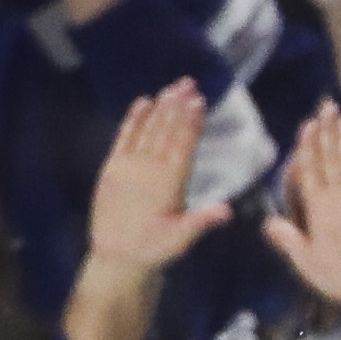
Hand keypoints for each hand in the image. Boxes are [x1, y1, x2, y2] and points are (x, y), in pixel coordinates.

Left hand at [86, 82, 231, 273]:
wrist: (115, 256)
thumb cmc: (153, 247)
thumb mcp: (181, 239)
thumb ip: (202, 221)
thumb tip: (228, 209)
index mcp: (167, 184)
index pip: (182, 146)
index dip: (190, 122)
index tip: (198, 101)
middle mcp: (147, 168)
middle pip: (165, 131)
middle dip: (177, 106)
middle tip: (187, 83)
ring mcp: (127, 165)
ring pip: (147, 130)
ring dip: (160, 107)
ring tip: (172, 87)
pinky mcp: (112, 166)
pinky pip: (124, 137)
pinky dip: (133, 119)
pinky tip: (143, 101)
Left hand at [262, 101, 340, 318]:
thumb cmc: (337, 278)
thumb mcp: (304, 259)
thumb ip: (287, 239)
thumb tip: (265, 222)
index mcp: (316, 206)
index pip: (308, 169)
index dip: (306, 148)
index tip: (305, 125)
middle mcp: (336, 197)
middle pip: (328, 158)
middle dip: (325, 133)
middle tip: (324, 105)